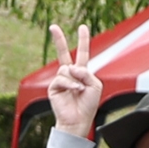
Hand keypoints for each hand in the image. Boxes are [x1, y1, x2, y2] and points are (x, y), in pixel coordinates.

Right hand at [42, 22, 105, 139]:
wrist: (78, 120)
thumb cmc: (88, 105)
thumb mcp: (95, 85)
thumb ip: (86, 73)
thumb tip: (71, 68)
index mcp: (82, 72)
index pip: (82, 53)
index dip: (83, 40)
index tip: (82, 27)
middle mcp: (70, 74)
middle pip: (63, 53)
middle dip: (58, 39)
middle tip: (53, 27)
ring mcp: (61, 80)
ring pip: (67, 69)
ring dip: (76, 79)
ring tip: (79, 90)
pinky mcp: (53, 87)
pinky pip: (62, 78)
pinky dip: (70, 84)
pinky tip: (75, 91)